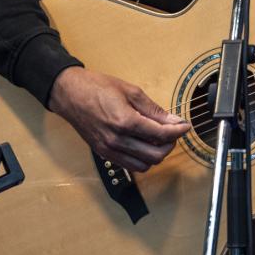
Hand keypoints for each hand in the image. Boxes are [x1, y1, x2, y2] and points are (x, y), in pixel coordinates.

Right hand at [48, 67, 189, 172]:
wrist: (70, 94)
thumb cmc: (97, 88)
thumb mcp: (130, 91)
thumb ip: (153, 109)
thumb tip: (173, 120)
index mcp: (125, 122)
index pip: (161, 135)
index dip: (178, 131)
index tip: (185, 126)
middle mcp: (117, 140)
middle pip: (156, 155)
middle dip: (170, 144)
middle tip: (173, 132)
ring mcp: (109, 150)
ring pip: (144, 165)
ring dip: (156, 155)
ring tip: (158, 139)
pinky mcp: (104, 153)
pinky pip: (130, 165)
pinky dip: (142, 159)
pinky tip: (144, 145)